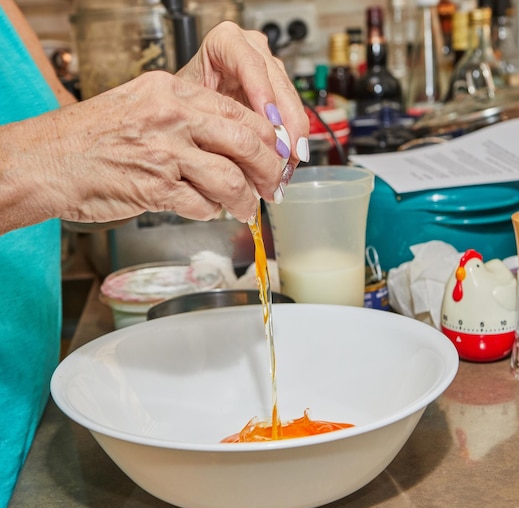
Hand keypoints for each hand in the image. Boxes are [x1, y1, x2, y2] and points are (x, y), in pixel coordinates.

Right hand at [0, 70, 288, 231]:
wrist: (49, 160)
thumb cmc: (95, 136)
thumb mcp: (145, 105)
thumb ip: (190, 118)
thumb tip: (236, 141)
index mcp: (174, 92)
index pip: (241, 113)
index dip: (268, 140)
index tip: (276, 156)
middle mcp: (172, 117)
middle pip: (246, 143)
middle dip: (269, 171)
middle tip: (273, 186)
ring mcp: (164, 152)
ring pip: (230, 179)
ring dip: (244, 200)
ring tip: (244, 208)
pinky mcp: (155, 187)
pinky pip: (201, 205)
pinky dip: (210, 212)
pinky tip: (206, 209)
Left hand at [177, 21, 309, 171]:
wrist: (188, 106)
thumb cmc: (183, 101)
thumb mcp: (189, 105)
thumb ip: (212, 117)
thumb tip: (237, 145)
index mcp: (225, 41)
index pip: (249, 62)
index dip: (262, 92)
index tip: (270, 121)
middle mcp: (252, 50)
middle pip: (276, 81)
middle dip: (285, 119)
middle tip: (287, 148)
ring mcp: (268, 69)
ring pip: (289, 98)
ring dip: (293, 132)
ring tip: (291, 159)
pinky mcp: (278, 90)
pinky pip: (292, 112)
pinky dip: (293, 136)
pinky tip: (292, 156)